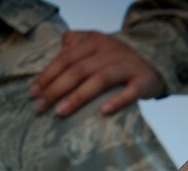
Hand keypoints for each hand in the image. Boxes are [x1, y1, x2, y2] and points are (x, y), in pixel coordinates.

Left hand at [30, 31, 162, 116]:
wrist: (155, 59)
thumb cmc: (114, 59)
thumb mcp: (94, 46)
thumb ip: (73, 45)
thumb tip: (53, 53)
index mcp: (94, 42)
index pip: (66, 58)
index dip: (47, 75)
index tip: (32, 92)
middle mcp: (111, 51)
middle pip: (78, 70)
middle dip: (55, 89)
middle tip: (39, 107)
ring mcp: (128, 65)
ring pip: (100, 80)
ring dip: (78, 96)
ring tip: (60, 112)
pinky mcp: (144, 80)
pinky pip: (131, 91)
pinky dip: (117, 101)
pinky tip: (103, 112)